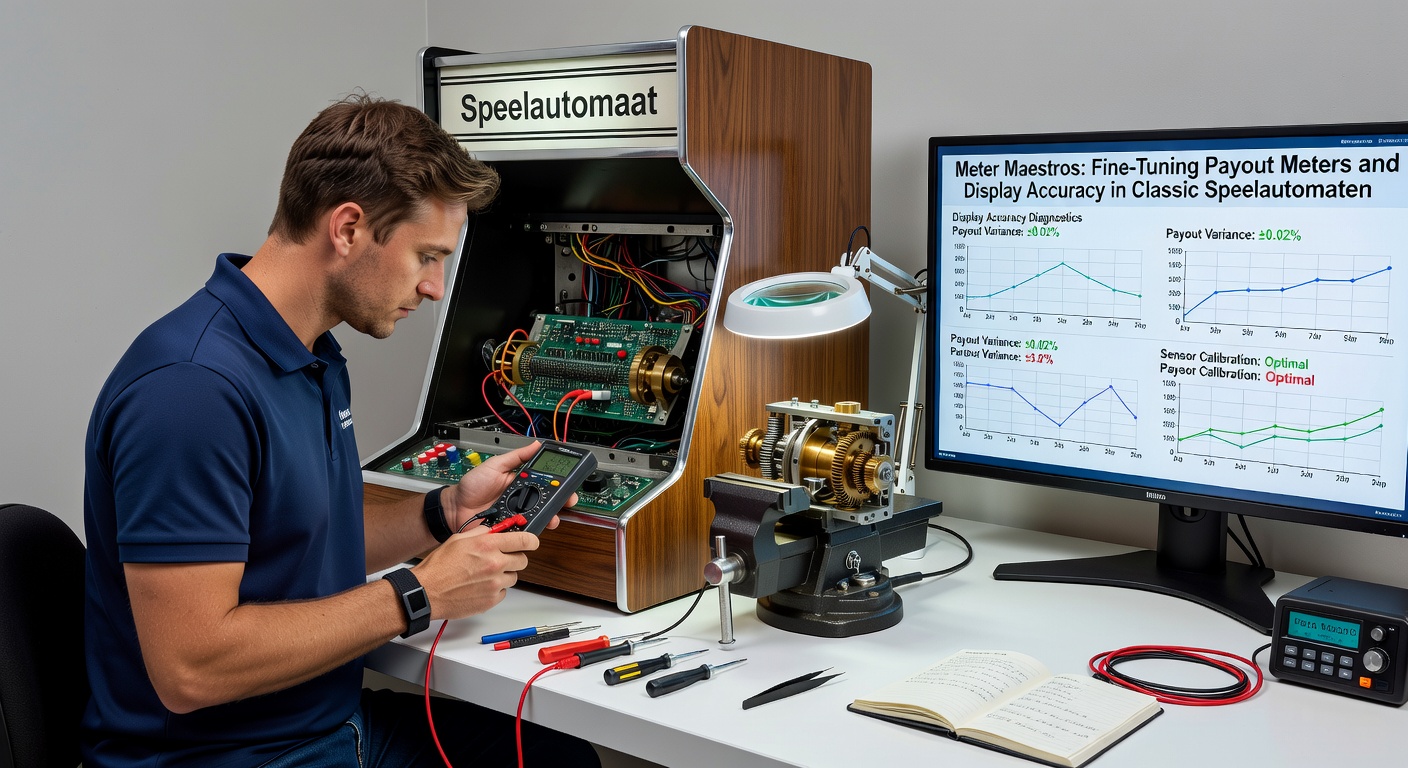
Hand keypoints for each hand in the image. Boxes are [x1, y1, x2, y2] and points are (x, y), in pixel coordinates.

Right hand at [412, 525, 538, 618]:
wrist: (427, 592)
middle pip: (523, 560)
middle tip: (501, 558)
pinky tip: (480, 585)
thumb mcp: (458, 539)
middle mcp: (495, 564)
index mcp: (487, 545)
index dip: (531, 540)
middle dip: (515, 557)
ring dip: (504, 574)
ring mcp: (494, 583)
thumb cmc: (439, 567)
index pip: (524, 540)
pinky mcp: (491, 600)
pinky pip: (504, 592)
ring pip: (514, 577)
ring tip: (485, 574)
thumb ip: (481, 532)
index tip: (531, 541)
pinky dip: (496, 589)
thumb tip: (495, 529)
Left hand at [441, 442, 576, 532]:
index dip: (559, 484)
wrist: (454, 508)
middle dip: (560, 502)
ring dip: (549, 518)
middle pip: (547, 502)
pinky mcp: (510, 530)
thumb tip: (535, 445)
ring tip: (553, 517)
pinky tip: (535, 528)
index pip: (545, 483)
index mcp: (521, 483)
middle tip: (567, 501)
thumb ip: (516, 457)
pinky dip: (531, 531)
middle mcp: (521, 500)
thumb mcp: (495, 465)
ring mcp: (516, 516)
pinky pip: (524, 531)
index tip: (569, 484)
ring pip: (539, 518)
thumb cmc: (472, 486)